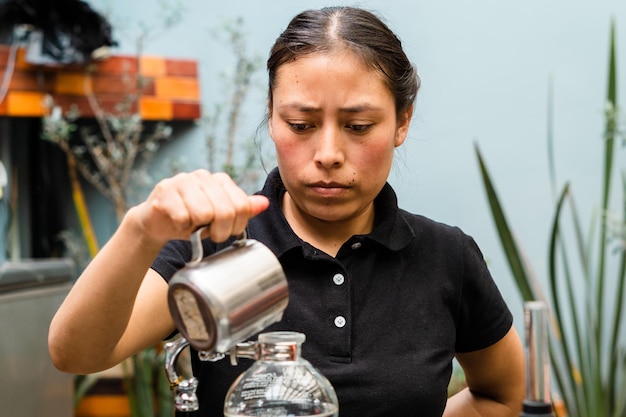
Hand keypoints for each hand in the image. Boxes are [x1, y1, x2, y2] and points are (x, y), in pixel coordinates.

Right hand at [131, 170, 269, 244]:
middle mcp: (202, 176)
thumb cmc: (191, 220)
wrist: (157, 223)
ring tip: (191, 226)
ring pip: (203, 213)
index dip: (236, 226)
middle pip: (225, 210)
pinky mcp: (164, 190)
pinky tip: (177, 222)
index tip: (226, 232)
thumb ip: (242, 210)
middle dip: (219, 231)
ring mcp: (182, 180)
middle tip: (210, 234)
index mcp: (220, 180)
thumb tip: (264, 204)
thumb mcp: (220, 217)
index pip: (242, 206)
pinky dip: (180, 226)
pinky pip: (182, 216)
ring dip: (197, 228)